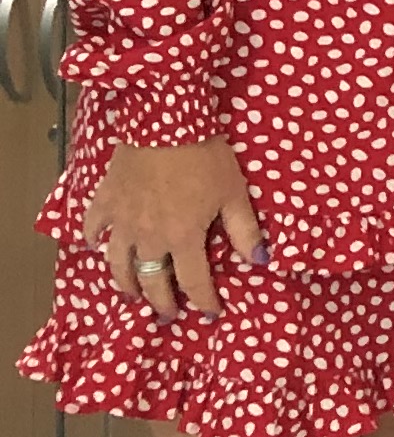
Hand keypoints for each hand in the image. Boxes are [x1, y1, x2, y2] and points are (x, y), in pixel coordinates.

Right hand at [84, 142, 260, 318]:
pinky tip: (96, 247)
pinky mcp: (104, 202)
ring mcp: (121, 221)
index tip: (209, 313)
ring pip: (117, 264)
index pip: (193, 281)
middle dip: (160, 302)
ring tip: (132, 294)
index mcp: (182, 237)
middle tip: (166, 314)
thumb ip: (245, 229)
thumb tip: (258, 260)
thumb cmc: (205, 156)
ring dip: (125, 283)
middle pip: (151, 280)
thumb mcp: (234, 193)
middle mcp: (148, 237)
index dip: (203, 300)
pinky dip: (92, 241)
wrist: (165, 122)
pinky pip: (92, 228)